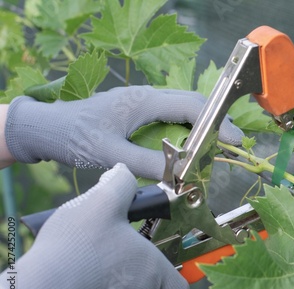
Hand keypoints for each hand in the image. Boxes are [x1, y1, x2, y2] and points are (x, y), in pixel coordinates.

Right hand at [0, 163, 187, 288]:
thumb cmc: (76, 248)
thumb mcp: (101, 203)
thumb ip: (120, 184)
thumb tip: (123, 172)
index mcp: (152, 271)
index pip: (179, 288)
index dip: (173, 277)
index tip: (158, 266)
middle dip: (145, 287)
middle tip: (124, 267)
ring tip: (97, 274)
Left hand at [4, 86, 243, 178]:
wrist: (49, 128)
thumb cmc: (75, 137)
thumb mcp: (110, 153)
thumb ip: (145, 163)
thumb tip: (179, 175)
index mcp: (144, 101)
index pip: (191, 106)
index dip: (216, 123)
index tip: (233, 141)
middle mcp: (148, 96)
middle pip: (193, 103)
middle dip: (216, 121)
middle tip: (232, 143)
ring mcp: (143, 102)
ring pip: (183, 107)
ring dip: (202, 124)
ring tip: (217, 144)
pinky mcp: (138, 111)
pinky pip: (171, 115)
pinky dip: (187, 128)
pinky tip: (190, 144)